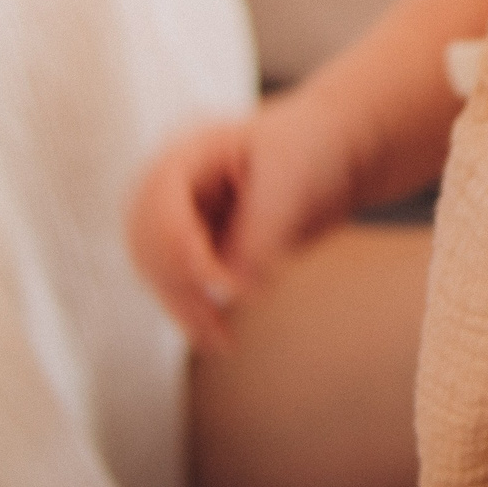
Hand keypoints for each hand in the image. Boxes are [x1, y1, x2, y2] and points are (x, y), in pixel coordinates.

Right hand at [126, 94, 361, 349]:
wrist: (338, 151)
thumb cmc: (316, 145)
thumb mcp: (291, 180)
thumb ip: (260, 233)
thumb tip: (234, 289)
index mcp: (190, 152)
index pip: (162, 205)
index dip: (185, 250)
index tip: (226, 287)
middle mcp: (175, 186)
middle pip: (149, 243)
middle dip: (179, 286)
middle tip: (217, 325)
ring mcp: (183, 216)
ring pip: (158, 271)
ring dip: (183, 307)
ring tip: (221, 341)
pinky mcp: (199, 246)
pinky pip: (180, 284)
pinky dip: (192, 310)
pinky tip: (216, 337)